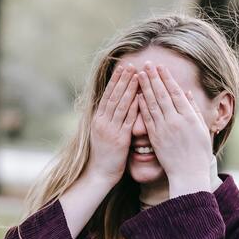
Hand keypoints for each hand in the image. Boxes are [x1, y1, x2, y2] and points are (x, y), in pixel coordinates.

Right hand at [86, 63, 139, 186]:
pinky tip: (141, 96)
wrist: (98, 174)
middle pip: (113, 97)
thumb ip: (108, 120)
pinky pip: (128, 120)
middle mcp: (102, 122)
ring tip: (137, 75)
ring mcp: (110, 130)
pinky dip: (134, 107)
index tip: (123, 67)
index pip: (107, 95)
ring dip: (129, 89)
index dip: (115, 81)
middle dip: (122, 80)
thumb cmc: (103, 155)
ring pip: (120, 105)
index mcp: (97, 120)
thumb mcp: (101, 134)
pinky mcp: (119, 139)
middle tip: (131, 64)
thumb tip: (114, 106)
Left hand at [135, 64, 213, 195]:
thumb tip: (186, 92)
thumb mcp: (201, 128)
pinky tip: (136, 96)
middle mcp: (176, 120)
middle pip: (162, 95)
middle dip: (153, 78)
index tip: (160, 66)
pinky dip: (141, 106)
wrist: (188, 173)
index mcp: (189, 116)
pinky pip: (147, 119)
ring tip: (138, 74)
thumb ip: (193, 109)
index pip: (175, 92)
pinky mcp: (155, 138)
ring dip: (145, 88)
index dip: (166, 78)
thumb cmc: (198, 151)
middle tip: (146, 64)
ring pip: (152, 104)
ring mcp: (164, 129)